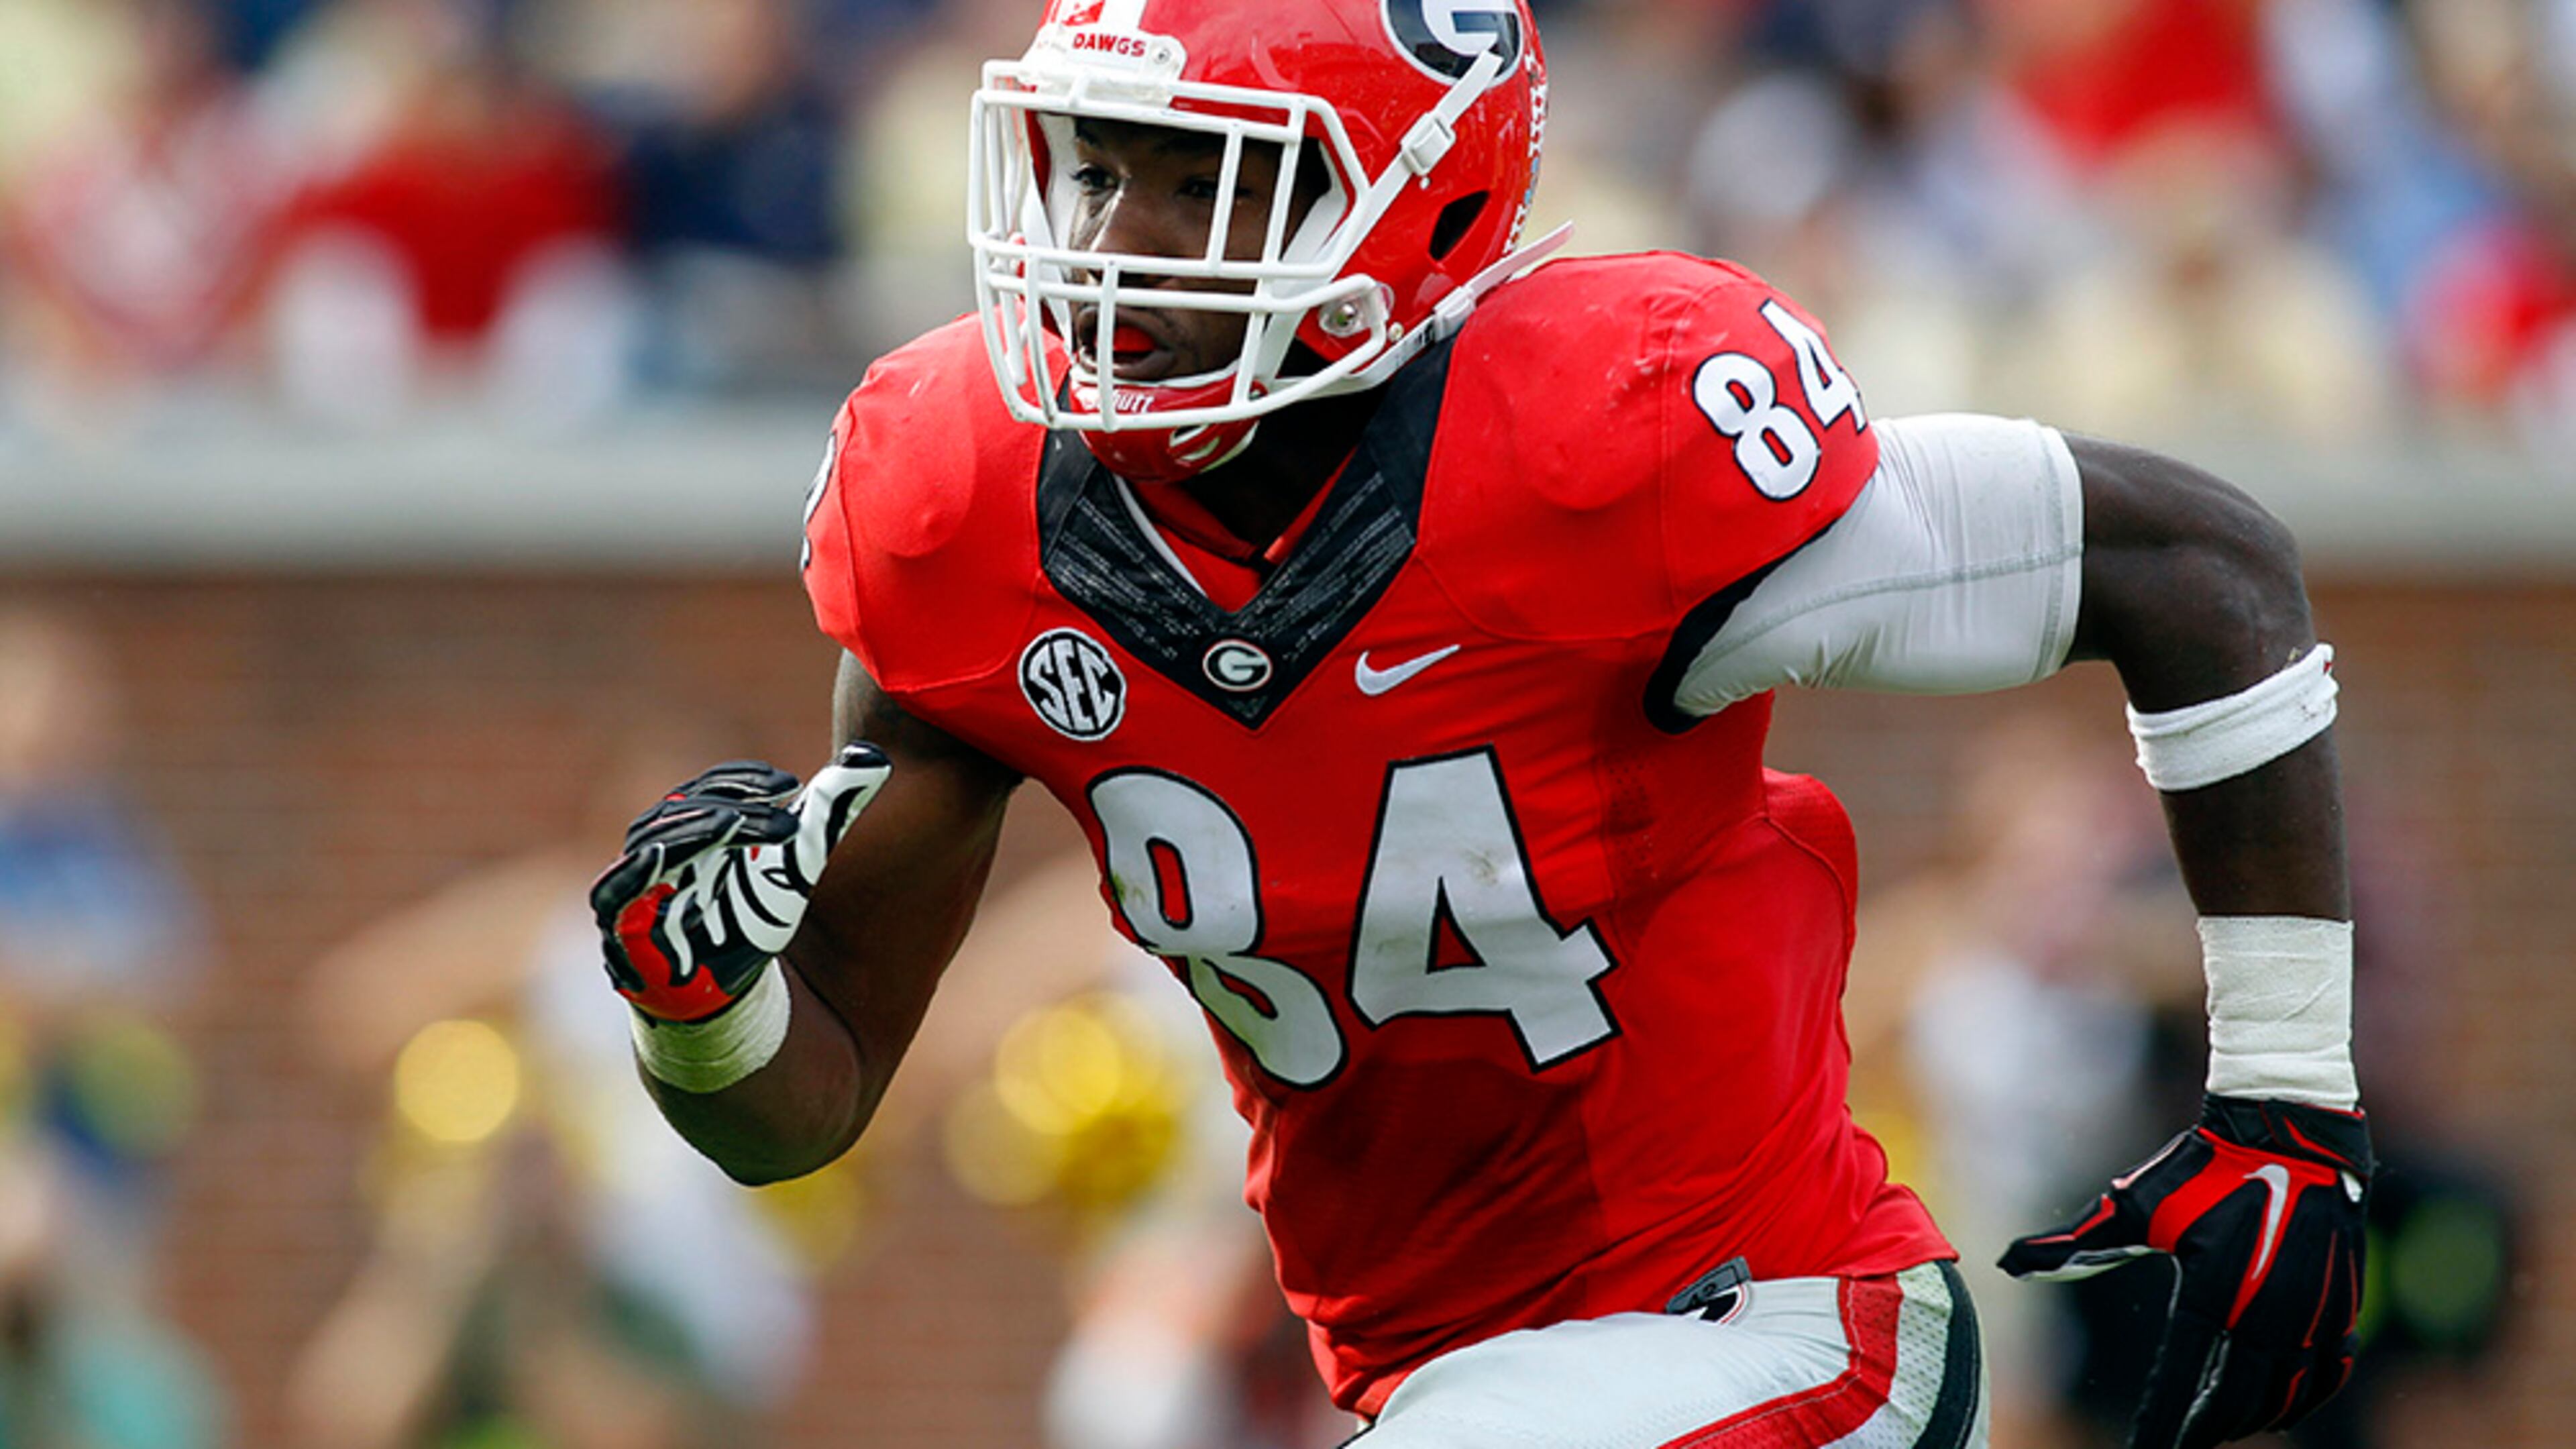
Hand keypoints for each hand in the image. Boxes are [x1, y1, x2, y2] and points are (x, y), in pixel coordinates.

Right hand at [590, 745, 888, 1021]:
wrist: (732, 997)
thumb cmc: (755, 919)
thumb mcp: (800, 861)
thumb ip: (832, 809)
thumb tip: (876, 758)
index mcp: (691, 828)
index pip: (706, 790)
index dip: (739, 781)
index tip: (786, 783)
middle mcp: (656, 852)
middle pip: (681, 813)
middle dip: (727, 807)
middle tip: (780, 816)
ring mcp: (632, 890)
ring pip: (648, 845)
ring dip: (688, 830)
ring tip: (733, 821)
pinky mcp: (620, 931)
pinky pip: (612, 894)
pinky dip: (631, 873)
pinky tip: (659, 856)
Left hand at [1999, 1095, 2370, 1448]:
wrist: (2286, 1132)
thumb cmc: (2202, 1168)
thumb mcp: (2131, 1205)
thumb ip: (2073, 1244)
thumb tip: (2006, 1262)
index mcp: (2212, 1292)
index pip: (2181, 1380)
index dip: (2161, 1421)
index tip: (2145, 1447)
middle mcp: (2267, 1311)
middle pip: (2234, 1398)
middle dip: (2203, 1428)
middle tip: (2179, 1441)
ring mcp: (2312, 1311)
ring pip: (2284, 1394)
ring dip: (2250, 1418)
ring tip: (2219, 1428)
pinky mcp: (2342, 1304)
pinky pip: (2329, 1373)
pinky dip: (2303, 1400)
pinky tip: (2279, 1410)